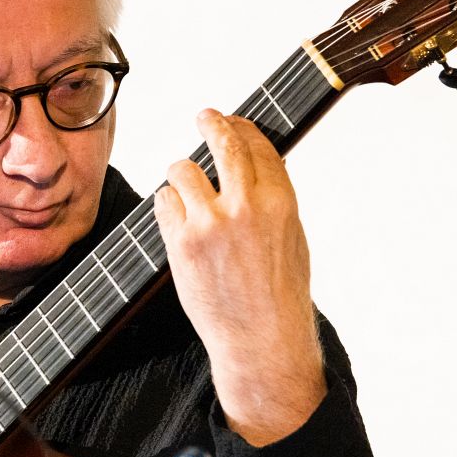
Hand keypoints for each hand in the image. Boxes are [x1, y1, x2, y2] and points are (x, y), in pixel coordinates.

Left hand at [154, 110, 325, 446]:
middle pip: (223, 142)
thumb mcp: (292, 238)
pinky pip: (164, 202)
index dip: (242, 128)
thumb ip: (273, 200)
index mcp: (282, 202)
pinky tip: (178, 222)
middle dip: (212, 123)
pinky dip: (168, 207)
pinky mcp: (182, 242)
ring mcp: (211, 223)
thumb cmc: (279, 294)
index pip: (258, 144)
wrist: (262, 340)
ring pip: (182, 169)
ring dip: (181, 175)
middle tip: (204, 116)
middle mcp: (247, 205)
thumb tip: (256, 165)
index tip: (232, 121)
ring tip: (185, 190)